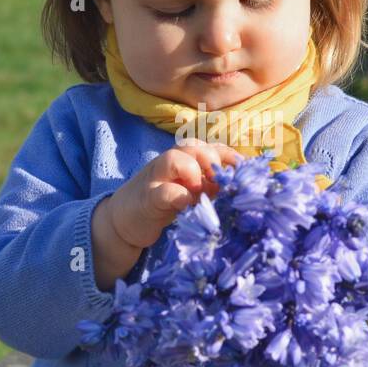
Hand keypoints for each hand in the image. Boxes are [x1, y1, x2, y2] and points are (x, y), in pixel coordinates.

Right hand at [105, 138, 243, 249]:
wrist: (124, 220)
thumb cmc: (164, 202)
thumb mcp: (190, 190)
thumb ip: (210, 185)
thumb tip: (239, 187)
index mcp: (183, 158)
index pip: (209, 147)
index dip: (229, 155)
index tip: (243, 169)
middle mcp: (169, 162)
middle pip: (193, 147)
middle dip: (212, 162)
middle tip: (221, 185)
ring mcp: (156, 178)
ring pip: (174, 158)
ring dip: (194, 173)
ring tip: (201, 193)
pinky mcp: (148, 199)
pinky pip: (165, 191)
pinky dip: (180, 197)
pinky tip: (189, 206)